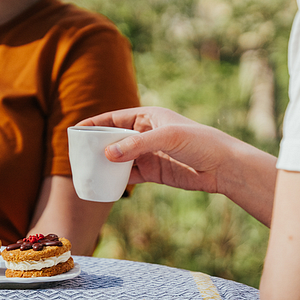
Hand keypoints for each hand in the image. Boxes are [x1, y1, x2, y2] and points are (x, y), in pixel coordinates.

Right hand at [79, 106, 278, 225]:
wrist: (224, 167)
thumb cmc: (201, 143)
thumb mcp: (168, 138)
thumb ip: (137, 145)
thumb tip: (107, 154)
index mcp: (149, 117)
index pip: (115, 117)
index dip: (95, 123)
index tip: (75, 131)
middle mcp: (147, 134)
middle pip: (114, 138)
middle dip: (96, 145)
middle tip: (76, 154)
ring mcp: (149, 154)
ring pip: (120, 158)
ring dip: (105, 163)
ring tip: (86, 170)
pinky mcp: (155, 172)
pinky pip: (130, 175)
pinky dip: (117, 179)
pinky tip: (105, 183)